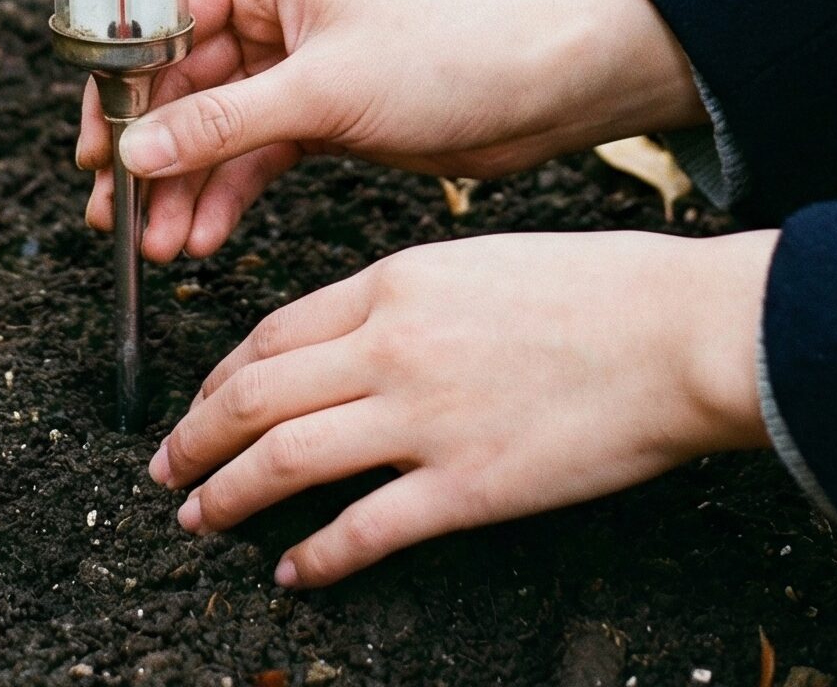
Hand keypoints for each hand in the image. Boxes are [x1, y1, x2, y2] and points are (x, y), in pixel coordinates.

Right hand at [77, 0, 707, 260]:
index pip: (162, 20)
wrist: (535, 97)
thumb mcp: (321, 94)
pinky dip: (228, 193)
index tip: (96, 147)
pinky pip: (251, 152)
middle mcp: (270, 5)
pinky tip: (203, 239)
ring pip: (212, 127)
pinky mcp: (315, 109)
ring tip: (162, 248)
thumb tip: (135, 153)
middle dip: (154, 154)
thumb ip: (221, 125)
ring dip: (186, 186)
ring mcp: (291, 60)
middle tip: (119, 218)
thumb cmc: (445, 60)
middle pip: (180, 83)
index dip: (122, 85)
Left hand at [151, 227, 777, 587]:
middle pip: (257, 393)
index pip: (271, 332)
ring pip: (286, 457)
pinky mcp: (466, 485)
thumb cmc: (589, 291)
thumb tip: (352, 342)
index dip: (220, 377)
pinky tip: (292, 571)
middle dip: (195, 436)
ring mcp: (424, 416)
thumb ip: (402, 300)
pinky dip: (315, 555)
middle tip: (164, 468)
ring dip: (228, 492)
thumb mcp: (470, 264)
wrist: (671, 331)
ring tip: (197, 516)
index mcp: (390, 283)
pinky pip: (364, 527)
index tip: (199, 404)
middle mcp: (389, 346)